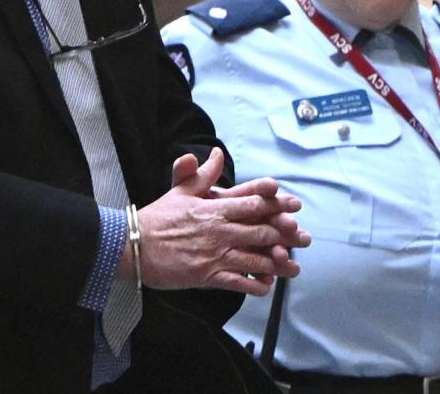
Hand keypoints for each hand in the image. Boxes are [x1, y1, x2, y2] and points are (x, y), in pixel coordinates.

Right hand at [132, 148, 310, 295]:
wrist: (133, 245)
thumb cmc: (157, 218)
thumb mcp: (181, 190)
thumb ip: (203, 174)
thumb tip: (216, 153)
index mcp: (213, 208)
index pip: (251, 203)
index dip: (276, 203)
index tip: (295, 204)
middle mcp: (218, 230)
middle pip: (260, 231)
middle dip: (285, 235)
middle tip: (305, 238)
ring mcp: (214, 254)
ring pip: (254, 259)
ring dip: (277, 263)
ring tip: (294, 267)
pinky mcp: (207, 276)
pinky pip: (238, 283)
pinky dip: (254, 285)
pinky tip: (266, 285)